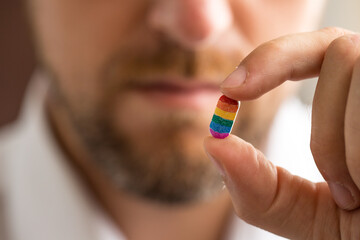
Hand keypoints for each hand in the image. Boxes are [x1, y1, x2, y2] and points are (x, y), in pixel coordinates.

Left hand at [204, 27, 359, 238]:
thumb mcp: (313, 218)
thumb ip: (262, 188)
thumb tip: (212, 144)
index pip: (319, 47)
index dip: (272, 57)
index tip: (230, 88)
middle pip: (339, 50)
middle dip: (325, 128)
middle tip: (345, 190)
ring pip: (355, 65)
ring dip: (347, 145)